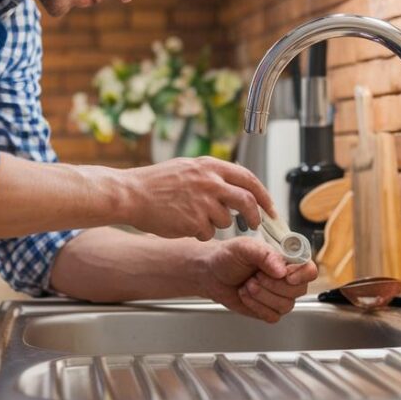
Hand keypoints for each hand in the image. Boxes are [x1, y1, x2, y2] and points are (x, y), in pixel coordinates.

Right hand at [120, 156, 273, 240]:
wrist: (130, 194)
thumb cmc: (154, 183)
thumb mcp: (187, 168)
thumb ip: (211, 175)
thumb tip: (235, 186)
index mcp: (209, 165)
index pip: (249, 179)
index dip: (263, 195)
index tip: (269, 207)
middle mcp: (209, 181)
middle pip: (247, 201)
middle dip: (255, 216)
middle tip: (255, 224)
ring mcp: (203, 202)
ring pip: (226, 220)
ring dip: (216, 224)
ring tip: (194, 217)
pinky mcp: (194, 221)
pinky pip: (208, 233)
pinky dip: (200, 233)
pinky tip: (183, 224)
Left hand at [196, 237, 318, 322]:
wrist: (211, 274)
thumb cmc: (228, 256)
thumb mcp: (244, 247)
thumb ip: (264, 254)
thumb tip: (281, 269)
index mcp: (286, 259)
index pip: (309, 269)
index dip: (302, 275)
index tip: (286, 275)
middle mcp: (287, 278)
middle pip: (298, 290)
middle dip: (272, 285)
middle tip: (254, 276)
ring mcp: (280, 296)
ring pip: (286, 305)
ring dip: (262, 296)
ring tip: (247, 284)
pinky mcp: (269, 310)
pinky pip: (273, 316)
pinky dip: (256, 307)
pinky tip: (245, 295)